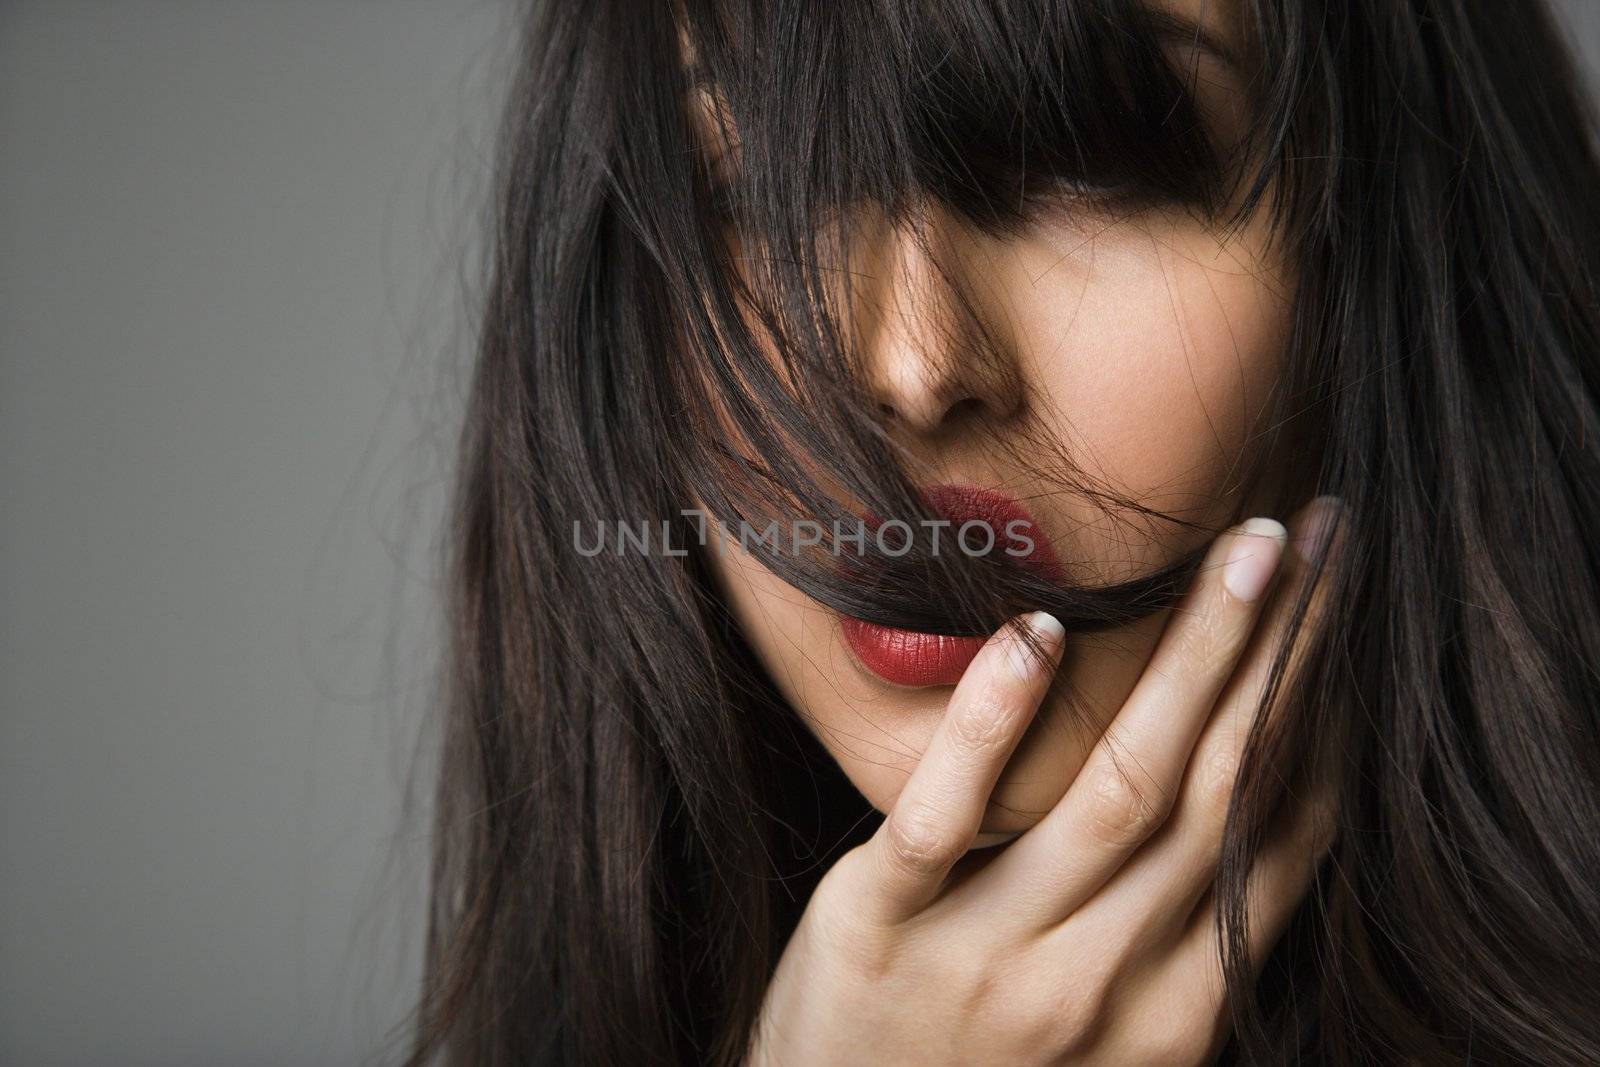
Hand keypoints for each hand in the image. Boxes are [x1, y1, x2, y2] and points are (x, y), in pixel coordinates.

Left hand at [749, 499, 1343, 1065]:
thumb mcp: (1103, 1036)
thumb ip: (1171, 944)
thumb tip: (1263, 817)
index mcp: (1166, 1020)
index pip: (1269, 850)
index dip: (1316, 725)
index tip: (1345, 621)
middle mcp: (1091, 990)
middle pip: (1213, 799)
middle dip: (1279, 661)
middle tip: (1319, 542)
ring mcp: (982, 958)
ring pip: (1114, 796)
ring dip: (1191, 664)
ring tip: (1239, 555)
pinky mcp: (874, 929)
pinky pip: (941, 822)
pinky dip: (994, 726)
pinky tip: (1037, 632)